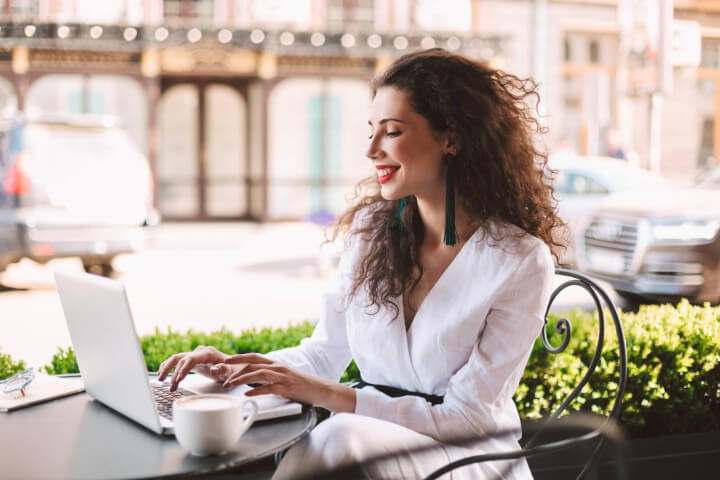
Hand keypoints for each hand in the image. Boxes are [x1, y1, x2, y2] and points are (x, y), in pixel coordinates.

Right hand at [157, 346, 236, 390]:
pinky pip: (177, 361)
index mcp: (208, 353)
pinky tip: (161, 374)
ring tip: (161, 380)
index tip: (178, 379)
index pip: (192, 359)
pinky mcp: (191, 360)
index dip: (184, 368)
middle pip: (180, 358)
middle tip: (170, 385)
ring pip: (176, 359)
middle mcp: (199, 352)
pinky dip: (168, 366)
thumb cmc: (232, 369)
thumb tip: (214, 369)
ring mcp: (194, 355)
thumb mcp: (230, 371)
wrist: (233, 366)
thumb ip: (223, 369)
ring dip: (167, 369)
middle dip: (173, 372)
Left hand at [223, 353, 355, 412]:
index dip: (238, 357)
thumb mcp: (283, 377)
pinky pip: (269, 388)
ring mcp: (283, 377)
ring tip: (230, 385)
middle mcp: (278, 367)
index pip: (253, 357)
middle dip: (235, 370)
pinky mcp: (287, 388)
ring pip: (258, 374)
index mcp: (276, 364)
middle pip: (252, 363)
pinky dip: (256, 390)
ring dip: (241, 379)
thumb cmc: (300, 385)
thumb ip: (269, 376)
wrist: (320, 389)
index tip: (225, 360)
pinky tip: (248, 394)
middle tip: (224, 378)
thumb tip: (251, 380)